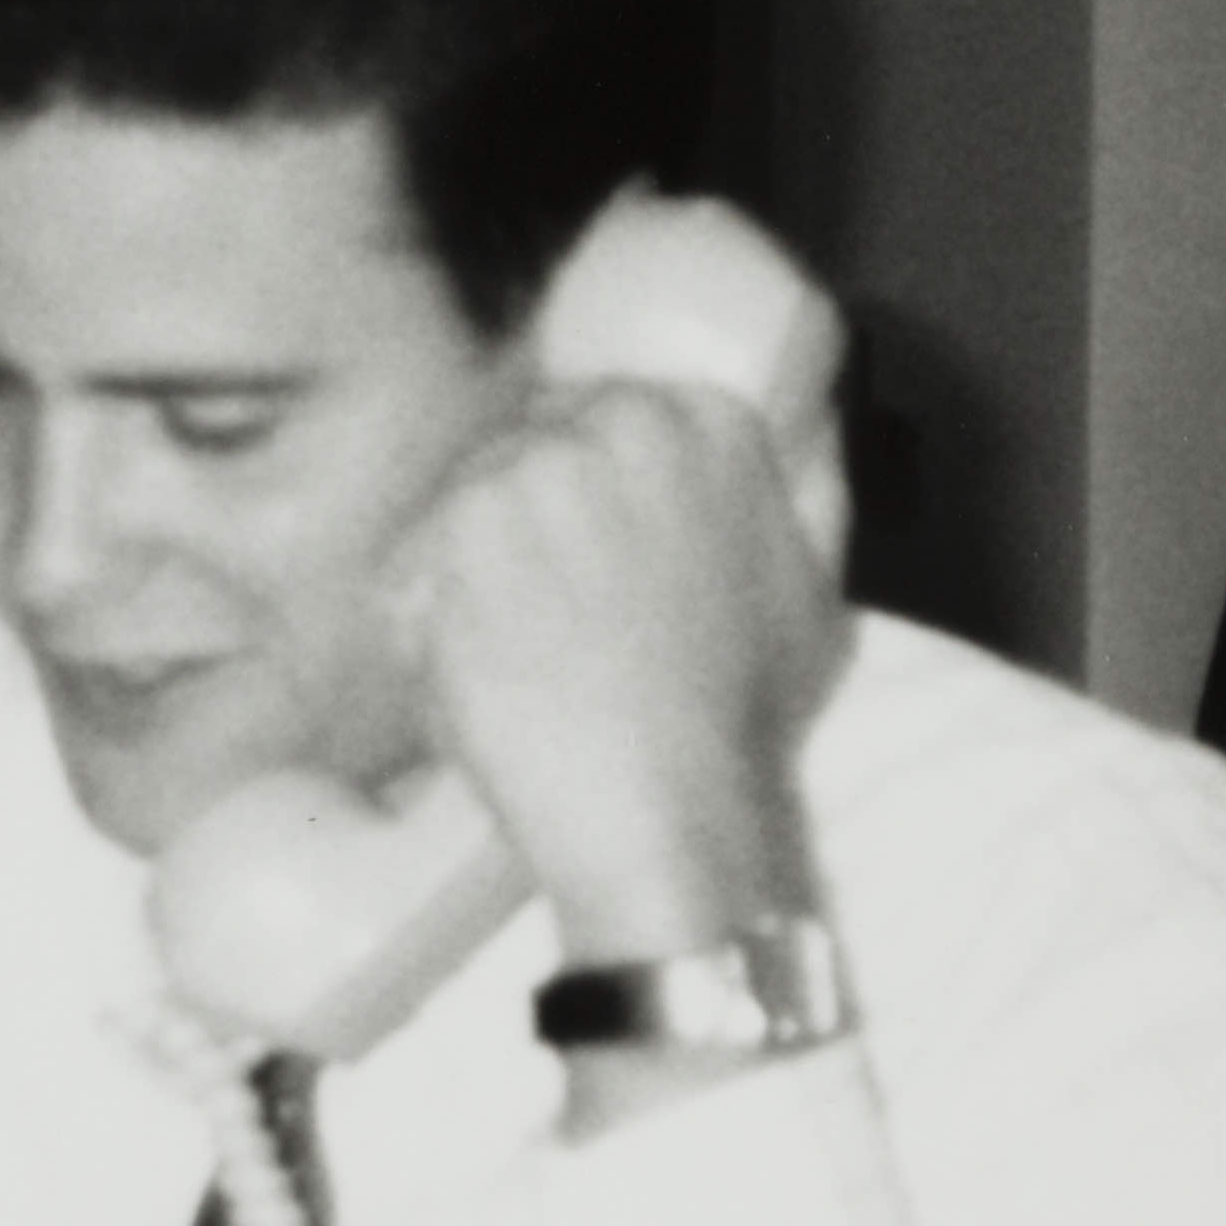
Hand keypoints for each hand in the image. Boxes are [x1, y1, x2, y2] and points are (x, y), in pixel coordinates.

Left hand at [412, 375, 852, 963]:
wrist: (667, 813)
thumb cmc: (741, 724)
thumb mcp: (812, 594)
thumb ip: (813, 496)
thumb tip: (813, 421)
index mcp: (708, 422)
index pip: (600, 413)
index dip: (574, 492)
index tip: (575, 559)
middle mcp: (623, 423)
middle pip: (525, 444)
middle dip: (518, 523)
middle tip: (537, 617)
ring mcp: (536, 470)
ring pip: (465, 497)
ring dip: (466, 569)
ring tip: (511, 653)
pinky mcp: (461, 530)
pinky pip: (412, 558)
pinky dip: (420, 616)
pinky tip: (466, 671)